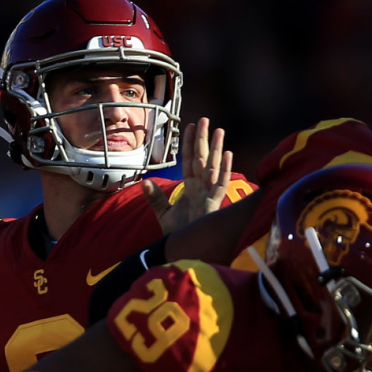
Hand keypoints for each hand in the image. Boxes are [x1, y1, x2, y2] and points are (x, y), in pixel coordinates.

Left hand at [145, 116, 234, 233]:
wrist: (185, 252)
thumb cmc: (179, 235)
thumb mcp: (163, 214)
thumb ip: (155, 198)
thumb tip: (143, 182)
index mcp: (191, 188)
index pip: (190, 161)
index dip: (189, 144)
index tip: (189, 126)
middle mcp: (201, 188)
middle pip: (203, 159)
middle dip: (203, 139)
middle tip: (204, 119)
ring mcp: (209, 195)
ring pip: (214, 167)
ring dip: (216, 149)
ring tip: (219, 130)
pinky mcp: (214, 205)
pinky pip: (221, 184)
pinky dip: (225, 170)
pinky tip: (228, 154)